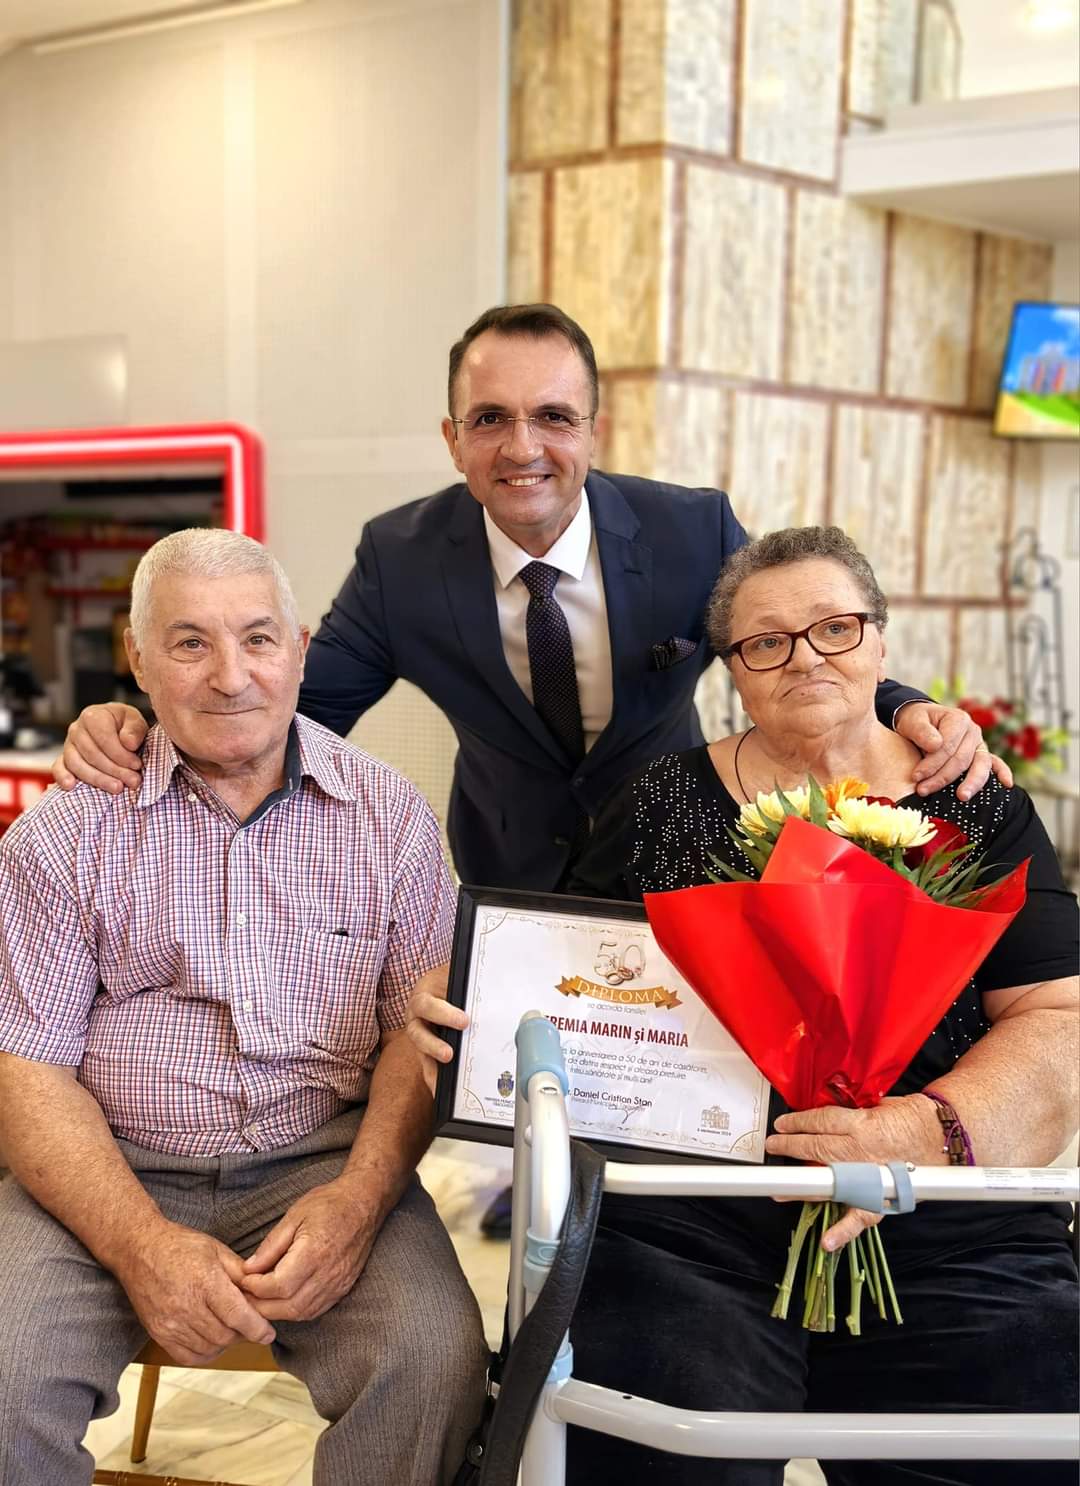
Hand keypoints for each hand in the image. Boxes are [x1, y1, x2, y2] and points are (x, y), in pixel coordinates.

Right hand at [53, 703, 146, 793]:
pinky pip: (58, 768)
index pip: (103, 737)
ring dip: (98, 779)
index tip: (137, 765)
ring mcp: (68, 744)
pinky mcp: (63, 759)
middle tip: (133, 781)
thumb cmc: (125, 726)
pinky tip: (71, 786)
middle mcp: (77, 729)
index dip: (121, 754)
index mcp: (93, 716)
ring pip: (77, 764)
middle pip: (92, 753)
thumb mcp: (136, 722)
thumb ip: (135, 730)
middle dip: (114, 770)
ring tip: (117, 788)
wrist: (116, 731)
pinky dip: (62, 777)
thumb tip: (128, 742)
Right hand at [115, 1219, 275, 1364]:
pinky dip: (204, 1352)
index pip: (238, 1316)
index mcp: (205, 1282)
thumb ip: (241, 1273)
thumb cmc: (180, 1245)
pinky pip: (187, 1357)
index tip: (268, 1333)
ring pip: (209, 1348)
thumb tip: (263, 1292)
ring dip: (225, 1342)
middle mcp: (186, 1306)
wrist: (139, 1249)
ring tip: (229, 1326)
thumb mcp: (217, 1250)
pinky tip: (210, 1339)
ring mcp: (170, 1323)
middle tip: (248, 1323)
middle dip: (243, 1333)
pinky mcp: (158, 1333)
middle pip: (226, 1335)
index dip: (257, 1328)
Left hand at [240, 1179, 379, 1321]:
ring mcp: (337, 1284)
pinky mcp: (342, 1288)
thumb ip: (271, 1246)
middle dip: (261, 1305)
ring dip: (277, 1312)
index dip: (256, 1287)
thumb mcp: (293, 1216)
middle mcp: (328, 1274)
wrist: (363, 1203)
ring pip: (301, 1313)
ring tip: (260, 1300)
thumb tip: (248, 1269)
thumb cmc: (329, 1204)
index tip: (244, 1280)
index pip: (278, 1286)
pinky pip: (315, 1310)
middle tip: (245, 1295)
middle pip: (288, 1306)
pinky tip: (283, 1302)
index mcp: (314, 1253)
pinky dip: (295, 1311)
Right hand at [405, 963, 466, 1082]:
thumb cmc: (455, 979)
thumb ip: (468, 981)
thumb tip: (493, 984)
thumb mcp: (458, 974)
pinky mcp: (426, 1049)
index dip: (443, 1014)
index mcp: (423, 994)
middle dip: (434, 1045)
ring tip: (448, 1072)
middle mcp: (417, 1016)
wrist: (449, 982)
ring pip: (420, 1050)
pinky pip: (427, 1065)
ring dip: (433, 1062)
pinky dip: (434, 1077)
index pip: (426, 1004)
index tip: (463, 1022)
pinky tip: (441, 1089)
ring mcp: (420, 1033)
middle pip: (418, 1033)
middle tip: (450, 1054)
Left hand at [766, 1096, 944, 1252]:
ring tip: (781, 1189)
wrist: (946, 1137)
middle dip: (790, 1148)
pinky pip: (860, 1219)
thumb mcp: (880, 1105)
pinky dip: (843, 1232)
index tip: (782, 1125)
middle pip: (817, 1149)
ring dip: (802, 1187)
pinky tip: (826, 1242)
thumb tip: (828, 1120)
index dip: (797, 1123)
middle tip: (773, 1148)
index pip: (820, 1123)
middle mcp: (862, 1152)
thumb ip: (853, 1115)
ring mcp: (870, 1179)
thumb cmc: (914, 1118)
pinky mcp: (882, 1200)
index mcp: (862, 1125)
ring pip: (829, 1182)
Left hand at [897, 702, 1012, 799]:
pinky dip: (1002, 773)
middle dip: (941, 777)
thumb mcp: (913, 721)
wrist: (921, 722)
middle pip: (961, 759)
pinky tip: (1006, 784)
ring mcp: (979, 744)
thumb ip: (921, 731)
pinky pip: (995, 764)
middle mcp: (973, 731)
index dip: (931, 763)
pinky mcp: (981, 755)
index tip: (916, 776)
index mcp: (958, 719)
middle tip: (923, 790)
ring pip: (980, 765)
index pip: (947, 746)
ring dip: (971, 783)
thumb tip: (936, 745)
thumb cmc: (916, 722)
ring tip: (961, 797)